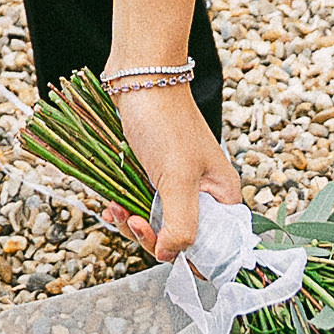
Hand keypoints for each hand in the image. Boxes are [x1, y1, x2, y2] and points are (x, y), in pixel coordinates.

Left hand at [117, 83, 243, 266]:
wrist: (140, 77)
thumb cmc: (165, 121)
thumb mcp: (177, 178)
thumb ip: (181, 224)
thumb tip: (170, 255)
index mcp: (222, 196)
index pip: (214, 247)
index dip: (187, 254)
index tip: (160, 247)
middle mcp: (203, 194)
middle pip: (179, 239)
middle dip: (150, 237)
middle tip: (133, 221)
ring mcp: (176, 185)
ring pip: (155, 225)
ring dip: (132, 224)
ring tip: (117, 210)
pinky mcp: (152, 177)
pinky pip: (140, 207)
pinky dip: (125, 211)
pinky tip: (112, 205)